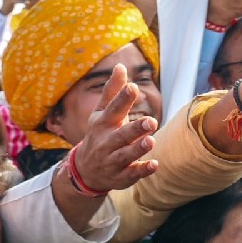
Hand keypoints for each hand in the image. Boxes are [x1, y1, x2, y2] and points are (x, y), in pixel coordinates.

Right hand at [69, 63, 158, 191]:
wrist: (86, 170)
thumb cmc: (100, 134)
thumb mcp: (102, 113)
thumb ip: (113, 91)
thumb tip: (121, 66)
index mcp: (103, 123)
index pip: (113, 109)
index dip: (122, 98)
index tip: (133, 87)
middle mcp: (106, 142)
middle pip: (120, 135)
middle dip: (135, 128)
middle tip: (151, 121)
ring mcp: (112, 160)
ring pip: (125, 155)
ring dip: (138, 148)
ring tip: (151, 140)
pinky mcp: (121, 176)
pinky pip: (131, 174)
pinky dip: (142, 170)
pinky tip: (155, 164)